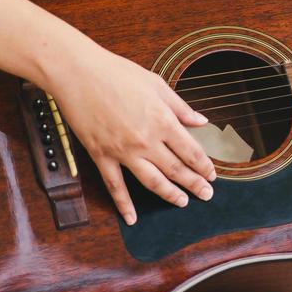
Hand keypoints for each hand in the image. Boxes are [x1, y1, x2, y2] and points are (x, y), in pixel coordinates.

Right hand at [47, 45, 216, 224]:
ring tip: (182, 202)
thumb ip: (180, 107)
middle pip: (176, 169)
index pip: (190, 150)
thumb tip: (201, 121)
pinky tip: (132, 217)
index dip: (204, 166)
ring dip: (169, 194)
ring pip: (151, 181)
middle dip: (194, 183)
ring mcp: (122, 151)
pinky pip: (115, 186)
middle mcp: (146, 140)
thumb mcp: (157, 85)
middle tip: (207, 194)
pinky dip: (124, 204)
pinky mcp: (101, 156)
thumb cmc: (118, 74)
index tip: (212, 174)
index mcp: (162, 120)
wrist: (78, 74)